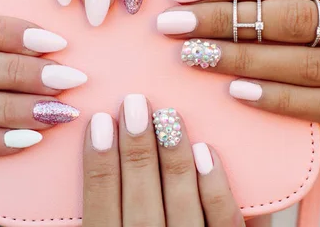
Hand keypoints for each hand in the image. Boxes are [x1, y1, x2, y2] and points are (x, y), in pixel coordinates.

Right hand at [82, 94, 242, 225]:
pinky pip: (223, 223)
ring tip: (167, 116)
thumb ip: (100, 215)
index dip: (98, 164)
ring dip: (173, 157)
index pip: (99, 208)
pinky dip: (215, 189)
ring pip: (181, 205)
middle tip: (134, 104)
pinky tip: (207, 153)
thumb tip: (95, 161)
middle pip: (139, 201)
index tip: (98, 122)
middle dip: (136, 149)